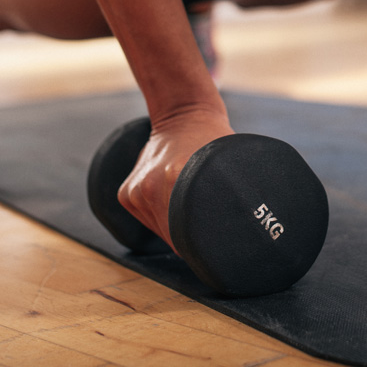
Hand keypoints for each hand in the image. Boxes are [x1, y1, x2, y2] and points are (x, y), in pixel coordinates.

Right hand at [116, 107, 233, 250]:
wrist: (184, 115)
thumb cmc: (214, 142)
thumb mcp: (228, 166)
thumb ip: (226, 198)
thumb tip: (239, 235)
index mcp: (176, 178)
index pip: (189, 236)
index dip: (205, 246)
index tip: (219, 251)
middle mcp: (151, 186)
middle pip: (175, 237)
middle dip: (193, 240)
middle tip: (213, 237)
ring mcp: (136, 190)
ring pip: (161, 231)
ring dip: (178, 230)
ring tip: (195, 212)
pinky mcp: (126, 194)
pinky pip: (149, 220)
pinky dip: (164, 219)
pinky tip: (177, 202)